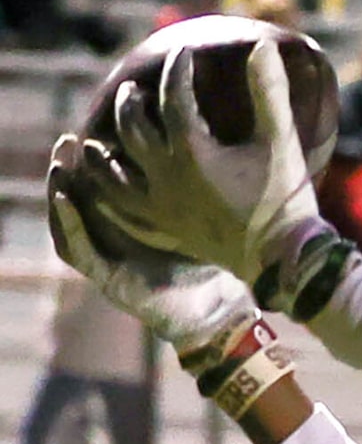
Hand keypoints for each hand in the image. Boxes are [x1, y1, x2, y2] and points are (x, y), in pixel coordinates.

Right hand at [47, 147, 257, 361]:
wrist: (221, 313)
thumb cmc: (215, 263)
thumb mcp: (197, 219)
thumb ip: (186, 190)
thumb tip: (194, 146)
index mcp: (130, 225)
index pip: (98, 188)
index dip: (91, 161)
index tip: (92, 130)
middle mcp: (113, 241)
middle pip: (78, 200)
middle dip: (68, 170)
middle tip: (67, 141)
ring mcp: (107, 260)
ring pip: (69, 223)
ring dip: (59, 193)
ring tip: (59, 165)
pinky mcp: (106, 280)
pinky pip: (78, 250)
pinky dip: (70, 224)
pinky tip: (66, 199)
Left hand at [91, 43, 336, 306]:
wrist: (282, 259)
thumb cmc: (285, 198)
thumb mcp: (280, 141)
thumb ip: (269, 93)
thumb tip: (262, 45)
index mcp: (191, 150)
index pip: (174, 97)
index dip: (178, 71)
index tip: (183, 55)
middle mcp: (166, 175)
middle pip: (132, 129)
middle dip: (131, 105)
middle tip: (132, 93)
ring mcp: (161, 206)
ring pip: (113, 175)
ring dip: (101, 155)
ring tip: (94, 142)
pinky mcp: (166, 230)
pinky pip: (125, 213)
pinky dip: (108, 200)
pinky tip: (101, 194)